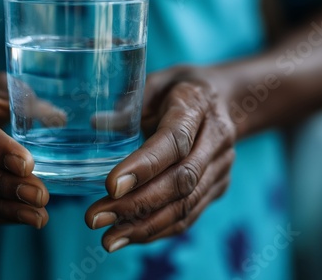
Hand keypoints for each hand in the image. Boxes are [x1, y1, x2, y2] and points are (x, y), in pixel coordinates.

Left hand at [85, 66, 236, 251]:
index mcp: (197, 105)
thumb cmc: (179, 89)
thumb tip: (96, 124)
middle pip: (181, 180)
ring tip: (108, 238)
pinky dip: (159, 229)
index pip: (174, 141)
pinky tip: (129, 236)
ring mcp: (221, 166)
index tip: (110, 187)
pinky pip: (191, 214)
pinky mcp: (218, 185)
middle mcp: (216, 138)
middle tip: (96, 217)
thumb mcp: (154, 82)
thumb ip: (130, 104)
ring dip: (145, 225)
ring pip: (187, 204)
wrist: (225, 99)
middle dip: (137, 204)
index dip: (144, 166)